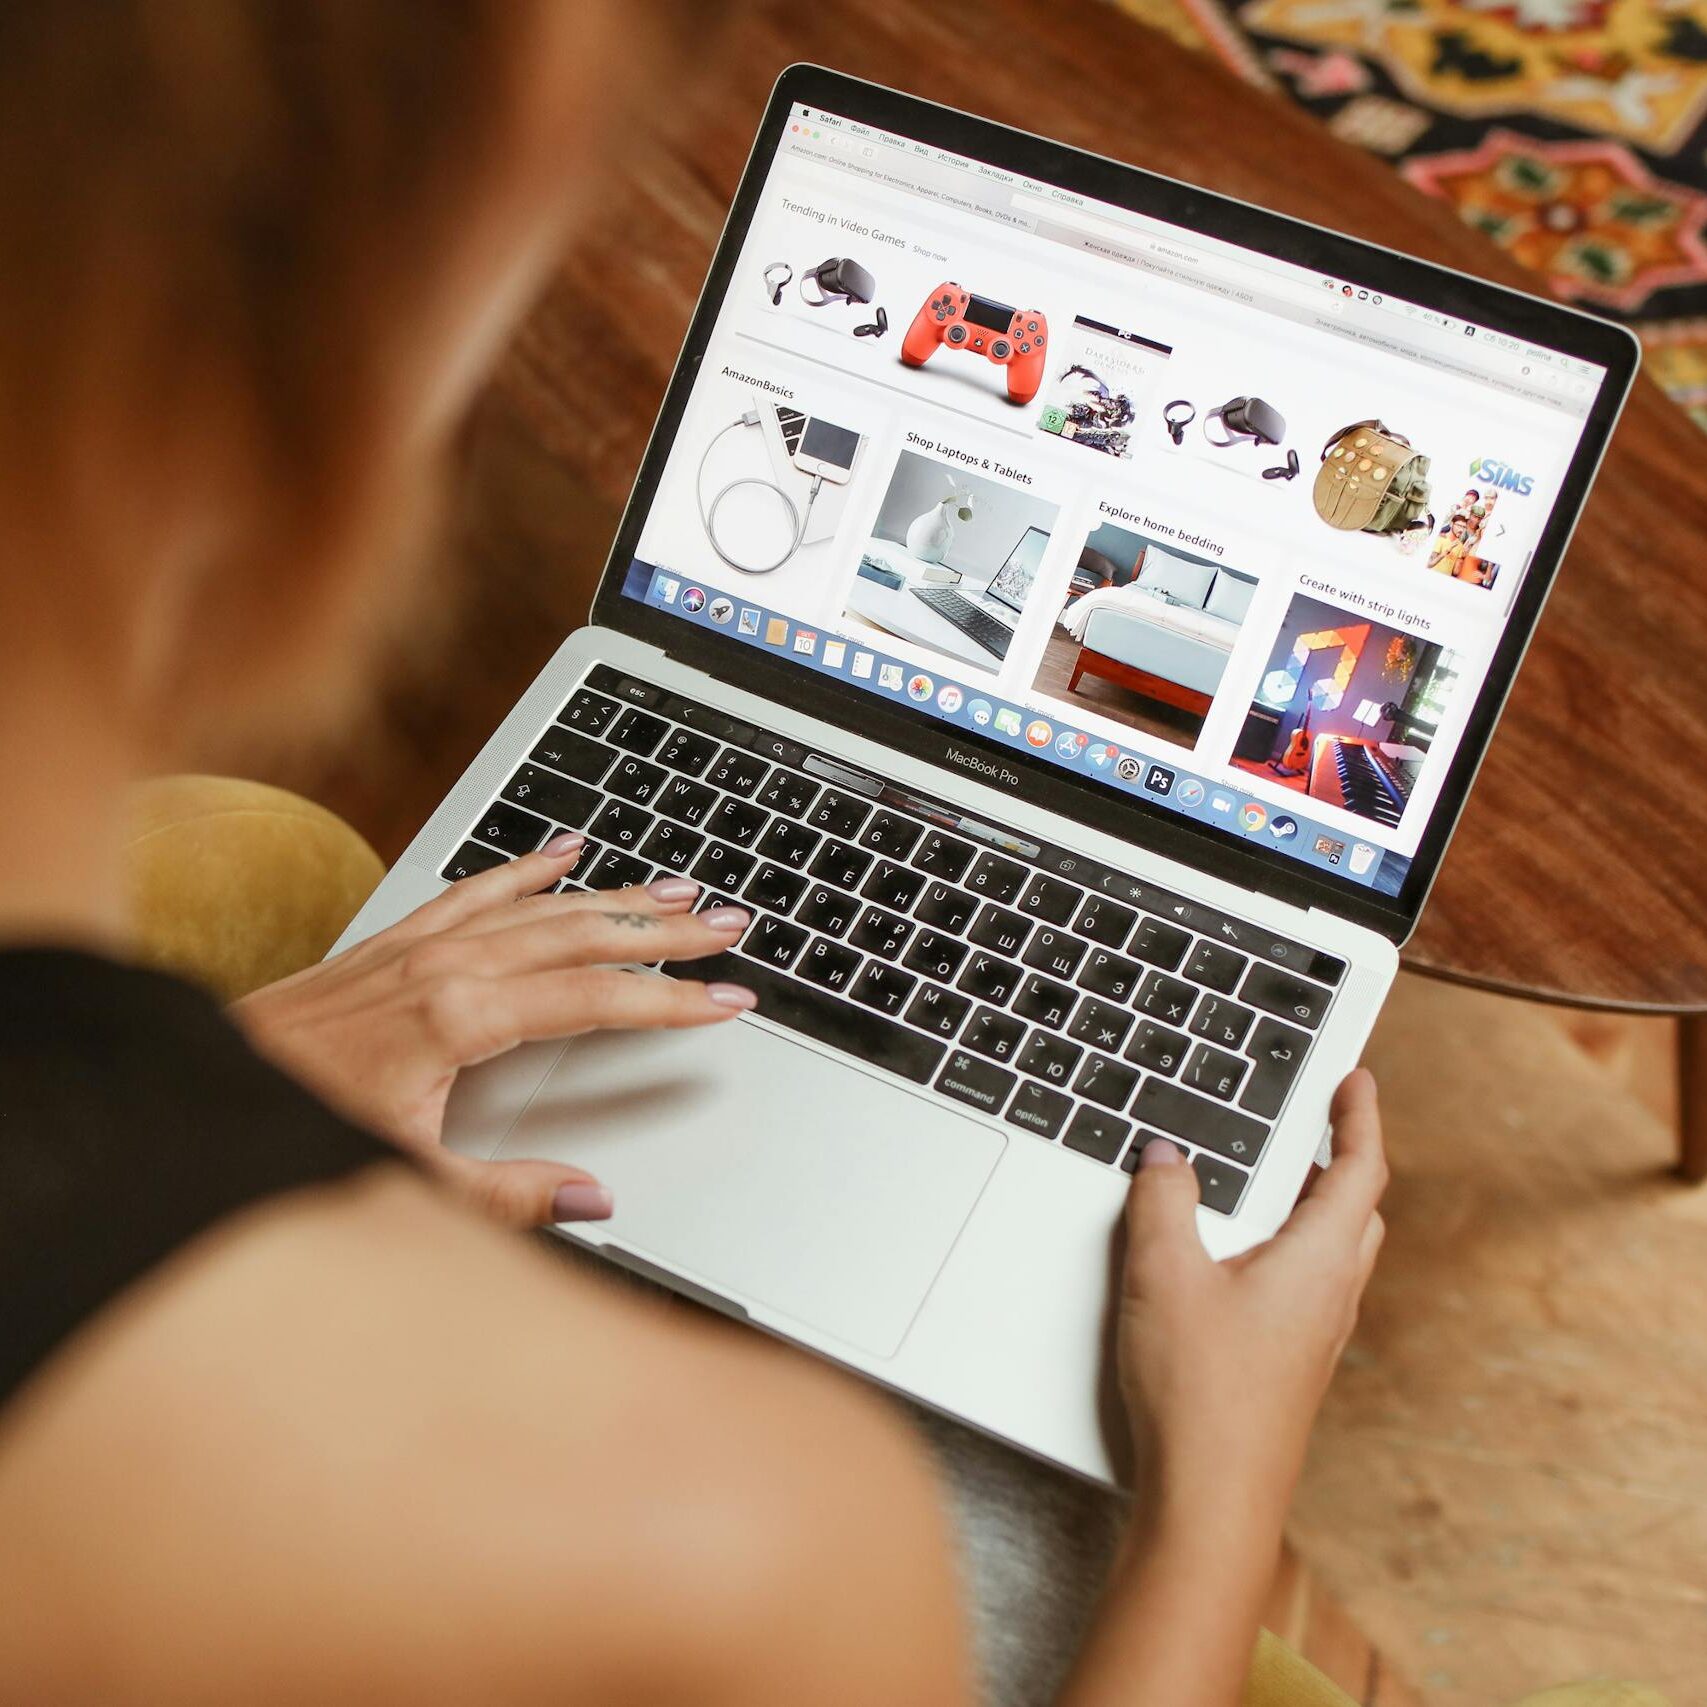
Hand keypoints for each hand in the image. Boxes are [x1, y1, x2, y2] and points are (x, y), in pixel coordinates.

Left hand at [232, 834, 755, 1226]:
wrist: (199, 1093)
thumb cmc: (294, 1134)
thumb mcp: (410, 1181)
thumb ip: (510, 1192)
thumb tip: (593, 1196)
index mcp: (460, 1018)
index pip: (596, 999)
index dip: (671, 999)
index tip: (728, 1000)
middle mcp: (446, 964)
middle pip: (582, 934)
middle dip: (663, 929)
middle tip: (730, 923)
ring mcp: (419, 942)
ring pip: (540, 903)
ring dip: (614, 893)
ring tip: (678, 888)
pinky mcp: (394, 938)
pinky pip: (477, 885)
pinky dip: (528, 866)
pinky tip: (565, 851)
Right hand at [1117, 1069, 1386, 1530]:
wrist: (1212, 1499)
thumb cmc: (1201, 1393)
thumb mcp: (1164, 1275)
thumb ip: (1163, 1202)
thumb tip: (1164, 1156)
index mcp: (1319, 1262)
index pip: (1359, 1169)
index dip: (1359, 1117)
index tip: (1356, 1079)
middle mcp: (1331, 1297)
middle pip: (1356, 1209)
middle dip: (1341, 1158)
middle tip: (1318, 1121)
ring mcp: (1315, 1336)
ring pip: (1334, 1250)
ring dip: (1317, 1204)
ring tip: (1276, 1177)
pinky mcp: (1290, 1363)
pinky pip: (1307, 1283)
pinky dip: (1291, 1247)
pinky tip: (1239, 1256)